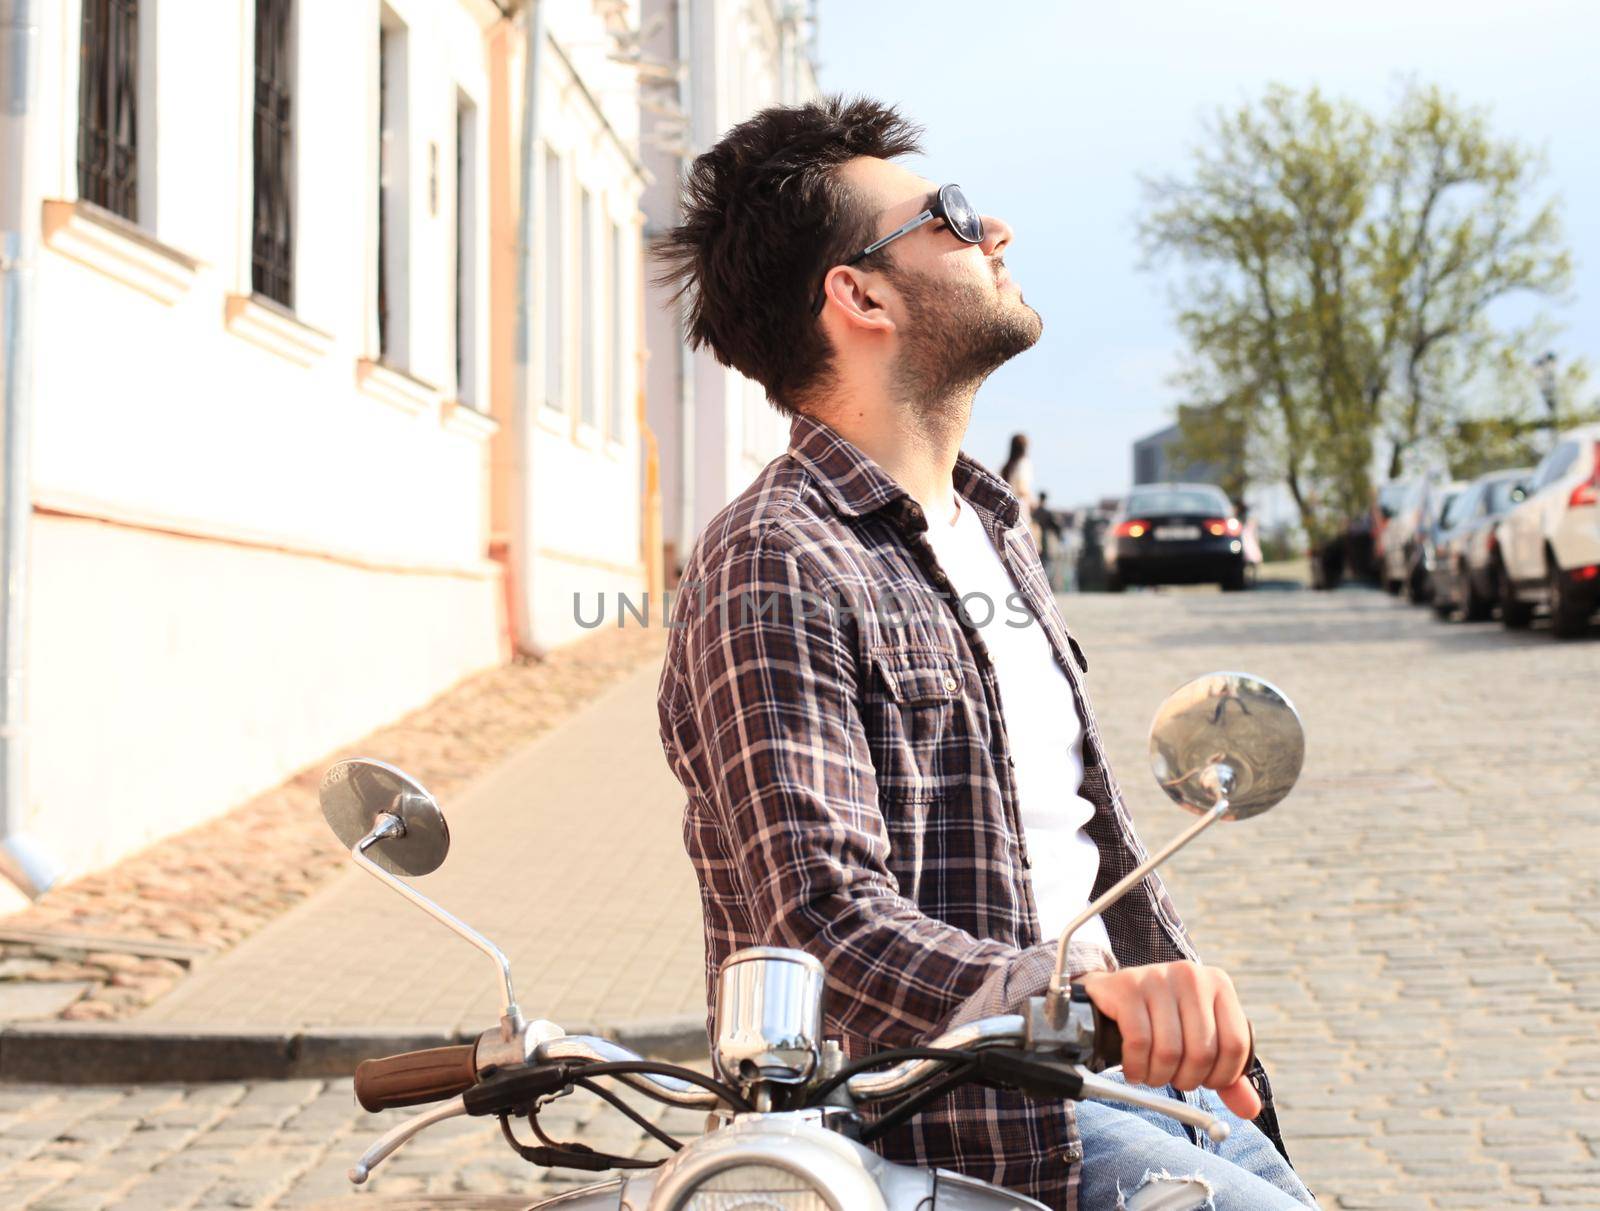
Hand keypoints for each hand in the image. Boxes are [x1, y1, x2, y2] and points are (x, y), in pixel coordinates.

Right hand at [1075, 961, 1260, 1119]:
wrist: (1112, 995)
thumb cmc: (1163, 1023)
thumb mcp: (1199, 1042)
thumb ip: (1227, 1075)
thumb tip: (1251, 1110)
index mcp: (1218, 985)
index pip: (1236, 1045)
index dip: (1222, 1076)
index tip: (1204, 1081)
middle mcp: (1191, 976)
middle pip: (1202, 1052)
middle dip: (1186, 1080)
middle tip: (1172, 1079)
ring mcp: (1157, 978)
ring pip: (1169, 1051)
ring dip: (1158, 1077)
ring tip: (1151, 1074)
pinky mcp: (1127, 988)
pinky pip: (1138, 1043)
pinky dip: (1136, 1068)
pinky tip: (1133, 1070)